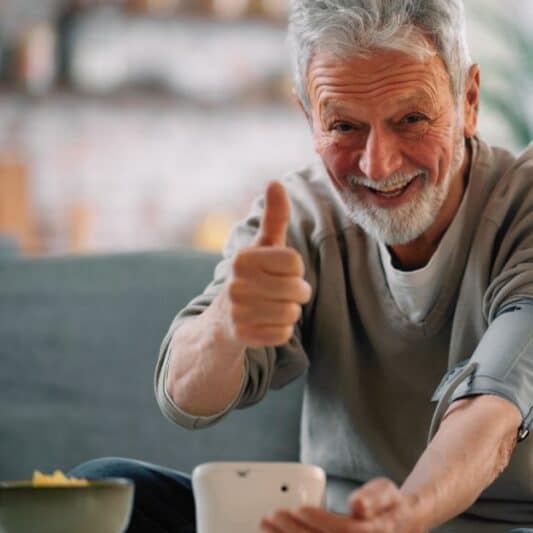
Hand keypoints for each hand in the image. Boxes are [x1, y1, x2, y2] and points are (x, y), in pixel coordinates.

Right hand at [223, 181, 311, 347]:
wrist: (220, 321)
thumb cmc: (251, 277)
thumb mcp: (263, 247)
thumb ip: (274, 217)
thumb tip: (276, 182)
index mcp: (243, 258)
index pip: (296, 263)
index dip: (295, 270)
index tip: (279, 272)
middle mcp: (235, 283)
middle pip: (298, 290)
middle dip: (296, 294)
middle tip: (278, 293)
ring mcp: (236, 311)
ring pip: (292, 314)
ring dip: (289, 313)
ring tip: (271, 308)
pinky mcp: (240, 336)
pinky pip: (282, 335)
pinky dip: (279, 332)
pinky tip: (263, 325)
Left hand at [259, 478, 424, 532]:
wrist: (399, 524)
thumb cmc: (389, 507)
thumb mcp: (387, 492)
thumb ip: (375, 497)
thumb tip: (358, 504)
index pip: (344, 530)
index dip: (319, 520)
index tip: (299, 508)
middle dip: (292, 531)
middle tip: (274, 516)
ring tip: (267, 528)